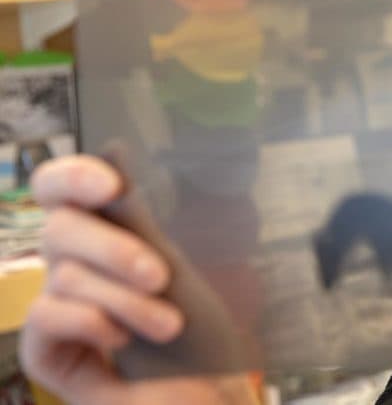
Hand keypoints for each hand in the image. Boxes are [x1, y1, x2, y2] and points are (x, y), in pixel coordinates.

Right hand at [18, 155, 256, 404]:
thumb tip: (114, 148)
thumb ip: (137, 220)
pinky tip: (120, 343)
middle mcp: (74, 266)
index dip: (73, 177)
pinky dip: (90, 323)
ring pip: (64, 275)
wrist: (211, 397)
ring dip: (125, 302)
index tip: (111, 184)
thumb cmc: (198, 335)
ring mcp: (57, 308)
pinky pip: (45, 316)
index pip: (60, 188)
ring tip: (167, 326)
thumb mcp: (172, 270)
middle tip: (160, 277)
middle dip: (115, 251)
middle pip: (60, 228)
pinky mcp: (45, 352)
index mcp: (105, 235)